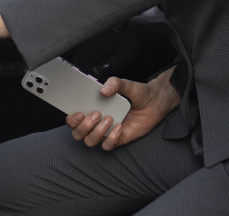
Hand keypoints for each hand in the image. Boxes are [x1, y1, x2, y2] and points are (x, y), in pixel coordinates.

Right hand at [66, 68, 180, 150]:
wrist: (156, 102)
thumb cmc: (139, 93)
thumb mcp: (127, 84)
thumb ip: (115, 83)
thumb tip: (103, 90)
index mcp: (94, 107)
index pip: (74, 118)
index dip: (71, 119)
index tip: (78, 113)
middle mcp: (97, 121)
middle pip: (78, 133)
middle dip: (84, 126)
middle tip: (96, 114)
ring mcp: (106, 131)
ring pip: (90, 141)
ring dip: (97, 132)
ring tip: (109, 119)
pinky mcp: (118, 139)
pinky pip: (108, 145)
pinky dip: (111, 138)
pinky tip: (120, 127)